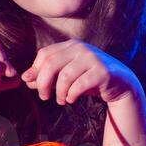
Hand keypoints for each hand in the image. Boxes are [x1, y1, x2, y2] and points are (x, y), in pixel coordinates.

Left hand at [21, 40, 141, 106]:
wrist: (119, 83)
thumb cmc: (88, 79)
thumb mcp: (66, 76)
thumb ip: (47, 76)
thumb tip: (25, 79)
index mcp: (70, 45)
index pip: (44, 54)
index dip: (36, 71)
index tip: (35, 85)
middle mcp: (81, 48)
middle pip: (51, 64)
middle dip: (43, 83)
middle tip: (44, 97)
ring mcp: (92, 58)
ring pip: (65, 76)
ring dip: (59, 92)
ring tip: (61, 100)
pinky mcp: (102, 72)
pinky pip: (79, 85)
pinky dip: (71, 95)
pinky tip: (71, 99)